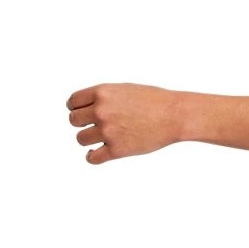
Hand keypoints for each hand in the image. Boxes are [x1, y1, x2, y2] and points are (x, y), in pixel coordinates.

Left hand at [66, 82, 181, 163]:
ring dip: (89, 139)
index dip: (76, 107)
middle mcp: (102, 111)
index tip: (83, 113)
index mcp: (103, 93)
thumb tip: (86, 109)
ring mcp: (108, 131)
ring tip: (101, 137)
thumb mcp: (125, 89)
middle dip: (83, 123)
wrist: (176, 115)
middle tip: (95, 124)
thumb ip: (104, 97)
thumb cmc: (155, 101)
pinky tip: (96, 153)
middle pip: (74, 121)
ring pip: (81, 139)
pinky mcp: (117, 150)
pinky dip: (92, 156)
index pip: (73, 102)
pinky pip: (92, 158)